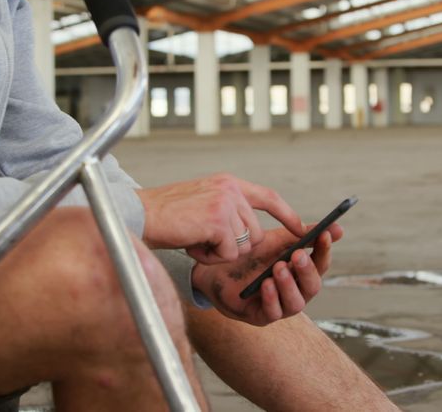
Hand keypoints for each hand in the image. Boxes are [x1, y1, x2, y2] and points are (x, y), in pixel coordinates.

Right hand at [136, 173, 301, 263]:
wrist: (140, 215)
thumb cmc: (167, 216)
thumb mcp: (203, 203)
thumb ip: (227, 210)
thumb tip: (249, 234)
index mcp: (228, 183)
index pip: (268, 197)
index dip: (286, 214)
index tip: (301, 228)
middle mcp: (230, 189)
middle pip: (255, 233)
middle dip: (234, 246)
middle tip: (205, 240)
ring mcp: (226, 203)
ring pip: (242, 246)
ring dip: (219, 252)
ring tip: (196, 240)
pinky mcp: (219, 221)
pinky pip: (228, 255)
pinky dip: (210, 258)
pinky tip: (192, 245)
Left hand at [190, 224, 343, 326]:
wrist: (216, 267)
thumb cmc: (249, 254)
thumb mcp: (276, 240)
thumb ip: (303, 235)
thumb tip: (338, 229)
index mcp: (300, 272)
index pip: (320, 264)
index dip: (324, 251)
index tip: (323, 235)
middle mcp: (295, 291)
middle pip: (312, 287)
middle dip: (306, 271)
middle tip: (297, 255)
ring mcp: (279, 306)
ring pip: (296, 303)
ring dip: (289, 285)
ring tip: (278, 268)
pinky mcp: (261, 317)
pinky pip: (272, 313)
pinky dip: (271, 298)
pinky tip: (265, 284)